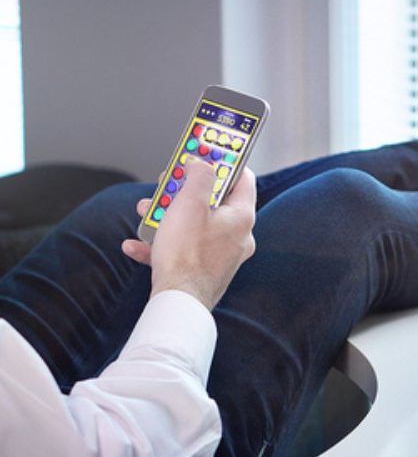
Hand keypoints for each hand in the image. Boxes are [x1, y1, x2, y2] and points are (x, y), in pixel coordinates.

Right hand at [122, 160, 256, 310]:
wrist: (177, 302)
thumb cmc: (186, 253)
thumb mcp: (190, 203)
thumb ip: (199, 176)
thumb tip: (201, 163)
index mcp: (242, 217)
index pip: (242, 178)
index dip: (222, 162)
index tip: (203, 154)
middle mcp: (239, 237)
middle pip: (214, 202)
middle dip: (184, 191)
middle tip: (166, 184)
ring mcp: (223, 256)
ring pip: (195, 225)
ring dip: (167, 216)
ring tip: (146, 213)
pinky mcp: (206, 272)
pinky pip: (184, 250)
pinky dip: (162, 244)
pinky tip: (136, 245)